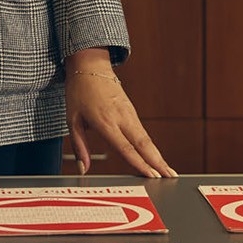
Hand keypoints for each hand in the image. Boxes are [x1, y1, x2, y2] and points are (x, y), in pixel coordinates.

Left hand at [64, 53, 175, 179]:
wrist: (90, 65)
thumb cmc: (79, 92)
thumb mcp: (72, 119)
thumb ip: (79, 146)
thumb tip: (82, 168)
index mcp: (105, 121)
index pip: (125, 147)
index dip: (139, 163)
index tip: (151, 175)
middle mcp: (121, 117)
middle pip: (143, 144)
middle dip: (158, 162)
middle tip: (170, 177)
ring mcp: (129, 113)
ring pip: (147, 138)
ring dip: (159, 156)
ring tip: (169, 172)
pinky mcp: (132, 111)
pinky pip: (144, 132)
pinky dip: (152, 147)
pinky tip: (157, 158)